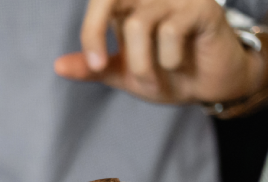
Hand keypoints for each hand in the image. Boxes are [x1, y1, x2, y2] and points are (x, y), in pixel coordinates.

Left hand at [53, 0, 267, 104]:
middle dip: (97, 33)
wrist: (209, 87)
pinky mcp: (203, 8)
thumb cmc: (169, 74)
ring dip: (142, 65)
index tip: (95, 65)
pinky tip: (180, 65)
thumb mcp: (124, 74)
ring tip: (155, 79)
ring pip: (140, 24)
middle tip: (102, 67)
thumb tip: (57, 65)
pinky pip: (172, 31)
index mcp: (130, 6)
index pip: (100, 2)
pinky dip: (170, 59)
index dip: (90, 30)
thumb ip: (93, 69)